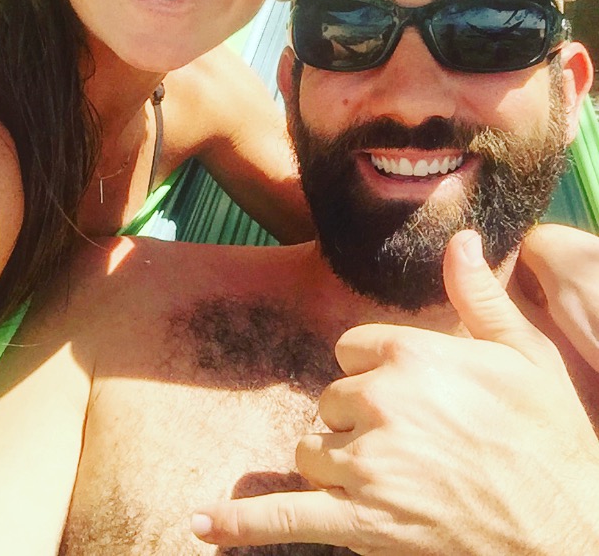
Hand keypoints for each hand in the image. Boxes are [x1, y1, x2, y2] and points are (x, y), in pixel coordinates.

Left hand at [191, 232, 598, 554]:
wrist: (567, 532)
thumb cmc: (549, 440)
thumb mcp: (525, 357)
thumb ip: (477, 295)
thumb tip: (459, 240)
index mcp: (410, 353)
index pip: (351, 349)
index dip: (374, 373)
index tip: (403, 392)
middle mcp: (379, 400)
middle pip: (330, 399)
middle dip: (355, 420)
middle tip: (406, 444)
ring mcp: (364, 462)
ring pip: (311, 448)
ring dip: (333, 462)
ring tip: (381, 479)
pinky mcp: (360, 520)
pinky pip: (286, 516)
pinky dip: (242, 523)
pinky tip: (204, 524)